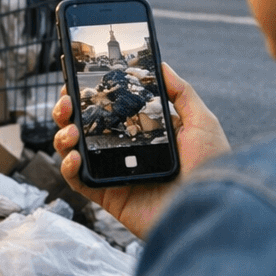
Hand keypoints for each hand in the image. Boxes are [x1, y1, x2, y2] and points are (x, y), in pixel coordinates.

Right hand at [52, 62, 229, 238]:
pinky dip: (68, 167)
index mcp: (144, 132)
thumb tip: (161, 64)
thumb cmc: (212, 168)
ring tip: (70, 129)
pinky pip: (78, 181)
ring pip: (74, 151)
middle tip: (67, 100)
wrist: (211, 210)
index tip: (76, 78)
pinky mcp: (108, 196)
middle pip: (84, 127)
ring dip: (63, 136)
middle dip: (68, 111)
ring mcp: (114, 173)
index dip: (90, 94)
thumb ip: (181, 93)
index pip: (109, 109)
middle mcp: (125, 151)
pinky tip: (74, 155)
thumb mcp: (201, 122)